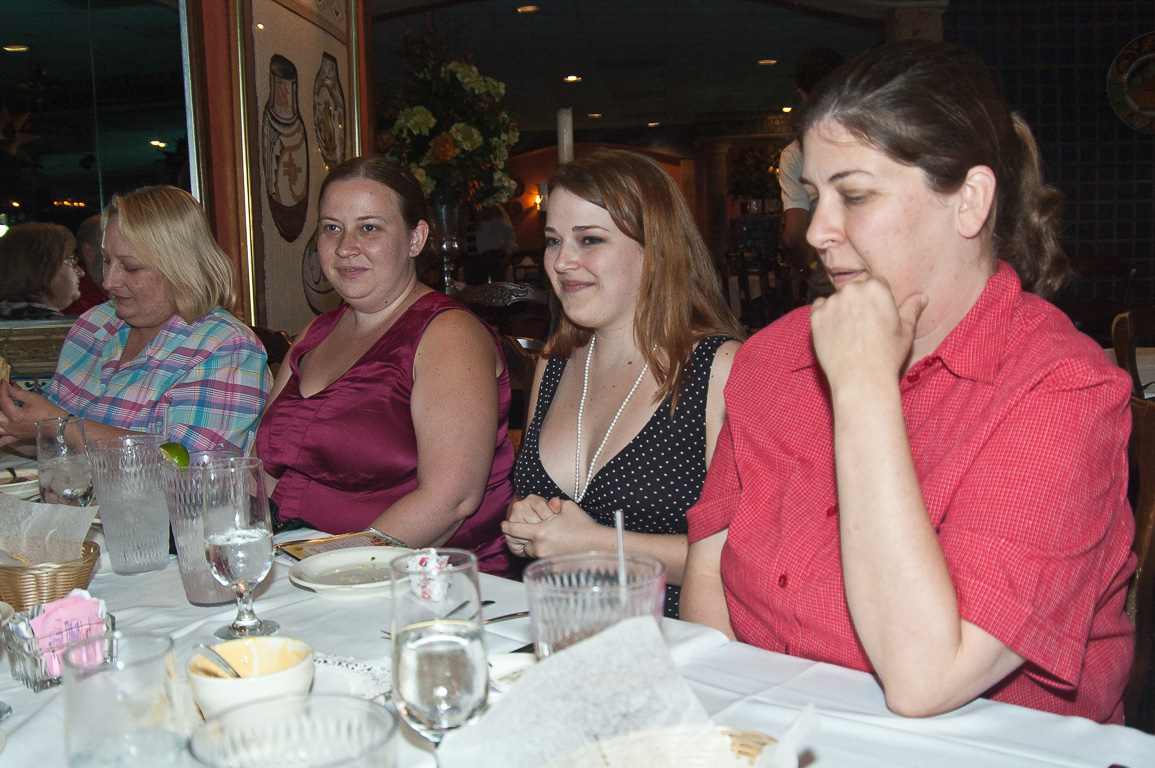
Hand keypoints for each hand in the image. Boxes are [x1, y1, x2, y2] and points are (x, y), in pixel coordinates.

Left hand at [0, 381, 67, 440]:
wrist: (57, 425)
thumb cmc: (47, 411)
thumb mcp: (33, 398)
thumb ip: (18, 393)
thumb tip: (8, 387)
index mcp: (15, 415)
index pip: (3, 400)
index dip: (2, 390)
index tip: (3, 382)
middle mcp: (10, 426)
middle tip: (4, 396)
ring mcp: (12, 433)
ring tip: (3, 411)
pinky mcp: (16, 437)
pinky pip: (3, 441)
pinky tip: (1, 430)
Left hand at [503, 496, 601, 558]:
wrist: (596, 544)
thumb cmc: (582, 524)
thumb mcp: (566, 507)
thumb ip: (550, 504)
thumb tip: (543, 503)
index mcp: (540, 532)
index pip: (514, 530)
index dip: (506, 526)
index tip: (503, 524)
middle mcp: (539, 547)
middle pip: (519, 542)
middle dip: (517, 536)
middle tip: (516, 530)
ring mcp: (545, 557)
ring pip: (529, 550)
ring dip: (529, 544)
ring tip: (538, 537)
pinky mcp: (552, 564)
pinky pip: (540, 557)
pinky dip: (541, 551)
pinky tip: (549, 544)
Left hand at [809, 276, 926, 391]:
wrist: (860, 378)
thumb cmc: (886, 355)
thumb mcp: (906, 331)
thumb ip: (912, 309)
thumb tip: (922, 297)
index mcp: (876, 288)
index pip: (876, 283)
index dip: (878, 300)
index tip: (878, 316)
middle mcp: (852, 290)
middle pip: (856, 289)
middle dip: (859, 302)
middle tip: (864, 327)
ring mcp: (832, 303)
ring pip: (838, 299)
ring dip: (842, 309)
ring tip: (851, 333)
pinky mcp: (816, 316)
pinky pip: (819, 307)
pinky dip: (826, 316)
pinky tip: (836, 332)